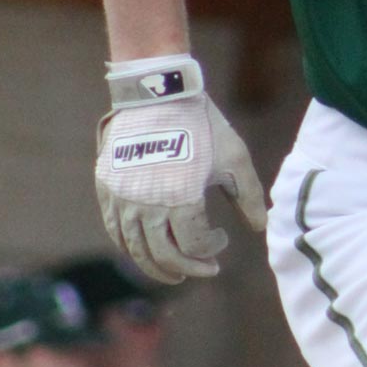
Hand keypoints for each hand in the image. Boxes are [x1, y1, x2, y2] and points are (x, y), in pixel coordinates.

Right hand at [96, 54, 266, 283]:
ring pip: (136, 249)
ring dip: (156, 267)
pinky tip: (144, 251)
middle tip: (205, 269)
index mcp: (181, 199)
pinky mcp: (107, 189)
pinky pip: (115, 230)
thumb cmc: (201, 124)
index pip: (194, 245)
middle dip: (187, 268)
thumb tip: (259, 227)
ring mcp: (123, 198)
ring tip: (174, 273)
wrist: (157, 93)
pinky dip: (130, 247)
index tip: (222, 238)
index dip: (211, 249)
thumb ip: (248, 195)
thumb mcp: (234, 157)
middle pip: (164, 255)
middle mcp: (147, 205)